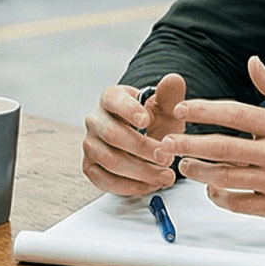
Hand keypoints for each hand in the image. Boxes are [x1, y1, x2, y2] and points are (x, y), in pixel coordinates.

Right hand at [82, 74, 185, 196]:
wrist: (145, 142)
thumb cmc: (153, 123)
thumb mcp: (165, 108)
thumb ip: (170, 95)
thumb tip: (174, 79)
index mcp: (111, 99)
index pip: (113, 100)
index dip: (128, 110)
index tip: (147, 121)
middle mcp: (95, 120)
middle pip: (112, 135)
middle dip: (142, 149)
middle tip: (167, 158)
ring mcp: (90, 145)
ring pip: (109, 160)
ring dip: (141, 172)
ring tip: (166, 176)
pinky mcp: (90, 167)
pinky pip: (104, 180)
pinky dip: (130, 186)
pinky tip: (151, 185)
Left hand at [168, 57, 264, 228]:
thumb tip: (252, 62)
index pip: (235, 113)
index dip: (204, 110)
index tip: (182, 109)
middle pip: (223, 147)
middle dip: (189, 143)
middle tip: (166, 142)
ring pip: (226, 177)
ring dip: (199, 171)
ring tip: (183, 164)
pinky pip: (240, 204)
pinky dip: (220, 197)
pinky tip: (211, 190)